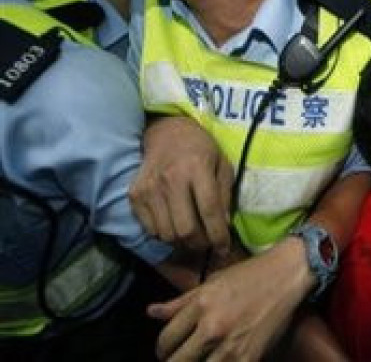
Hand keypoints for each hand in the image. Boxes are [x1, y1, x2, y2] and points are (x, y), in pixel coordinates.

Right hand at [130, 116, 233, 252]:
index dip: (218, 235)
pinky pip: (150, 229)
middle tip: (207, 243)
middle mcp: (170, 179)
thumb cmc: (201, 149)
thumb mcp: (222, 164)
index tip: (224, 249)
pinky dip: (163, 233)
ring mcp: (149, 188)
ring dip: (182, 242)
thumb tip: (224, 226)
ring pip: (166, 234)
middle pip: (185, 229)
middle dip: (200, 244)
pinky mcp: (134, 195)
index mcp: (197, 168)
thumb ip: (224, 194)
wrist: (167, 132)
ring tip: (192, 234)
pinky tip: (173, 222)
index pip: (209, 210)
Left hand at [149, 236, 315, 360]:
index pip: (166, 339)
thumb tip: (152, 312)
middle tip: (180, 357)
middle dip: (173, 361)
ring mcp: (230, 345)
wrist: (288, 275)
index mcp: (201, 305)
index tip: (168, 349)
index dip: (162, 348)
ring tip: (199, 358)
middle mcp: (212, 327)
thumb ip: (180, 302)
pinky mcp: (248, 358)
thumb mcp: (212, 282)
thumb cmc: (251, 274)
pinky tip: (218, 359)